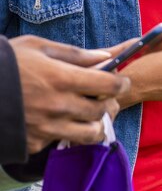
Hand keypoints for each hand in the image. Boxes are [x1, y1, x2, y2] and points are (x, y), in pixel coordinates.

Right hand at [9, 35, 131, 153]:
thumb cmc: (4, 62)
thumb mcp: (38, 47)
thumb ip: (76, 54)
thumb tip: (106, 56)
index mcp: (62, 78)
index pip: (109, 85)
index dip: (121, 82)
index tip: (122, 80)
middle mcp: (59, 106)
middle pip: (103, 110)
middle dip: (109, 102)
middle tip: (105, 97)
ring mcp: (47, 128)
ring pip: (90, 134)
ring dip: (95, 124)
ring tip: (89, 115)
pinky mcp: (35, 143)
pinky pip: (62, 142)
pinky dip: (67, 134)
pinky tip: (60, 122)